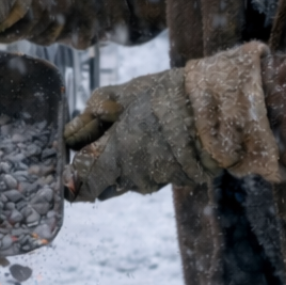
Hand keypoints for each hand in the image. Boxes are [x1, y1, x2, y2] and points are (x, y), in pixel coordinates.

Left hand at [65, 69, 221, 200]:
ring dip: (122, 167)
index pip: (83, 183)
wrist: (218, 109)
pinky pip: (150, 177)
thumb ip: (91, 118)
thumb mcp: (122, 97)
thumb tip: (67, 138)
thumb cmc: (166, 95)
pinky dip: (146, 164)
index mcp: (114, 155)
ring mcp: (155, 180)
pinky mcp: (174, 180)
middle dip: (94, 175)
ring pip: (126, 182)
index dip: (72, 179)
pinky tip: (156, 142)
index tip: (67, 169)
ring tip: (135, 135)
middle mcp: (132, 175)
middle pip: (101, 188)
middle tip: (97, 150)